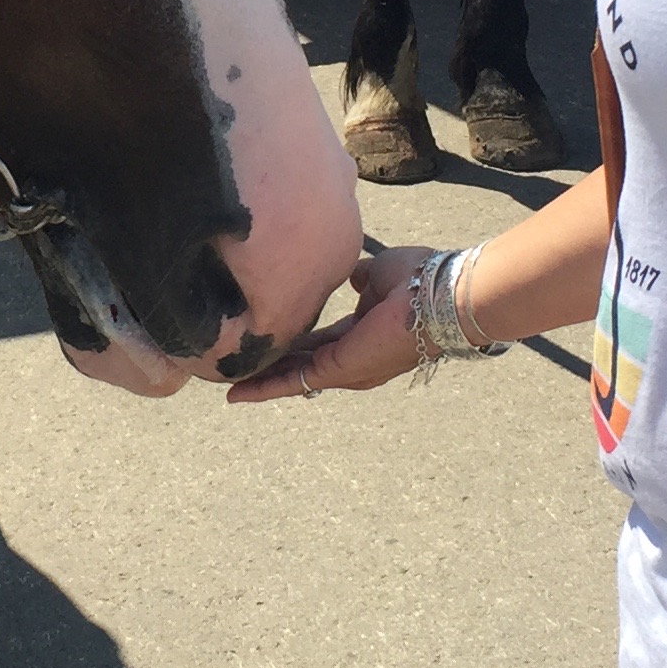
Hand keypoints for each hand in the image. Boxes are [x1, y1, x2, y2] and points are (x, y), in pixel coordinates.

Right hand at [227, 246, 426, 402]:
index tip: (267, 338)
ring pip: (294, 378)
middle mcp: (352, 357)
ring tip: (228, 386)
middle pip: (301, 366)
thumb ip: (359, 279)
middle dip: (269, 369)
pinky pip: (296, 381)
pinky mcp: (339, 370)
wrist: (438, 295)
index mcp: (361, 333)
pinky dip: (266, 388)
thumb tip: (351, 277)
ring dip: (261, 383)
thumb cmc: (417, 281)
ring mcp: (346, 368)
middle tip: (234, 372)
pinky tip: (238, 393)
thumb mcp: (378, 274)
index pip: (318, 342)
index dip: (291, 342)